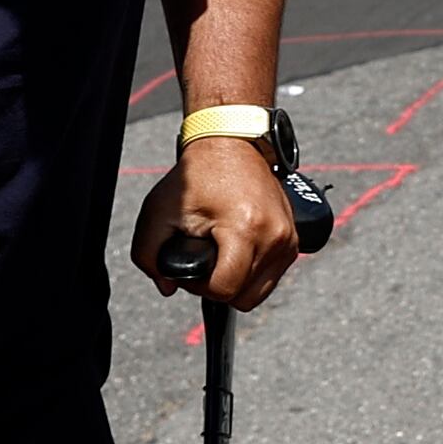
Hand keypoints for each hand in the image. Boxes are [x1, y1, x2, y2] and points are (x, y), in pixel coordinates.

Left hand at [130, 132, 302, 308]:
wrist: (232, 144)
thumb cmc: (199, 174)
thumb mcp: (159, 211)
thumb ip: (148, 255)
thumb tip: (167, 287)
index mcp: (246, 229)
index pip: (224, 289)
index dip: (198, 287)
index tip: (188, 266)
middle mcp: (276, 238)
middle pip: (245, 299)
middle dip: (219, 288)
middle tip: (202, 262)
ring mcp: (289, 240)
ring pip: (260, 292)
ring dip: (237, 282)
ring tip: (219, 255)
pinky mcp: (294, 240)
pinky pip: (271, 276)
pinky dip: (252, 272)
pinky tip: (235, 251)